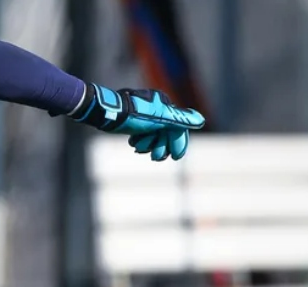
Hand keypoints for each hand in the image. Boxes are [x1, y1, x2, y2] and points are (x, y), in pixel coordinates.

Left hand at [68, 83, 204, 160]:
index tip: (176, 157)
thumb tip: (200, 121)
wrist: (107, 112)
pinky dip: (140, 142)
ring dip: (149, 146)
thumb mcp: (158, 118)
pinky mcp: (133, 122)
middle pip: (166, 134)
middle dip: (161, 147)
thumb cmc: (132, 114)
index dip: (179, 143)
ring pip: (154, 136)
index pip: (179, 128)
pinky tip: (133, 144)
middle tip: (155, 158)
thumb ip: (178, 120)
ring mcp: (145, 117)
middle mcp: (157, 110)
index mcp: (165, 106)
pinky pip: (143, 135)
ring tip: (140, 149)